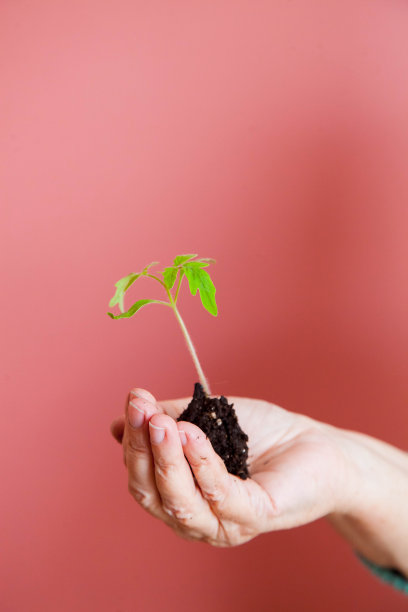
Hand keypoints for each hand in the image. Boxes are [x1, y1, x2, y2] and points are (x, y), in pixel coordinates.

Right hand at [110, 388, 352, 546]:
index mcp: (181, 497)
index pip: (143, 477)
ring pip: (179, 499)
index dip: (133, 440)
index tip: (134, 400)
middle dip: (142, 449)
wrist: (315, 444)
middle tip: (141, 409)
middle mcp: (196, 518)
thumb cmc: (261, 434)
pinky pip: (219, 493)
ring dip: (165, 457)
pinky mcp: (253, 517)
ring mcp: (224, 524)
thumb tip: (117, 425)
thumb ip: (164, 423)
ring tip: (160, 421)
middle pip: (152, 492)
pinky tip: (191, 433)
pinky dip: (201, 461)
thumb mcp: (205, 421)